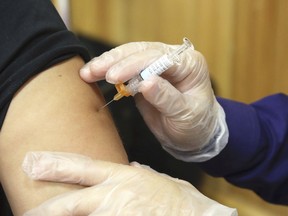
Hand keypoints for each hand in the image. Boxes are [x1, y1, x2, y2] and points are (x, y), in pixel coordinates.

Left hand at [22, 151, 236, 215]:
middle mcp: (115, 196)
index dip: (58, 165)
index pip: (84, 167)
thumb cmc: (182, 202)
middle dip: (48, 207)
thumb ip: (144, 175)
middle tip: (28, 212)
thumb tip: (133, 169)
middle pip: (72, 201)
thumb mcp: (163, 180)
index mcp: (124, 178)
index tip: (36, 164)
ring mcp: (116, 215)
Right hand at [80, 41, 227, 161]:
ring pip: (130, 55)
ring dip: (108, 63)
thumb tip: (146, 83)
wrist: (193, 133)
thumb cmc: (195, 124)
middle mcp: (174, 58)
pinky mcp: (145, 73)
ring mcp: (158, 63)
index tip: (113, 77)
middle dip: (115, 61)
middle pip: (140, 51)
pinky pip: (126, 67)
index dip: (133, 65)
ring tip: (88, 72)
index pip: (157, 58)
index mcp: (189, 64)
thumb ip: (166, 98)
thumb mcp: (185, 114)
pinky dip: (110, 70)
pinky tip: (95, 73)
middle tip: (94, 71)